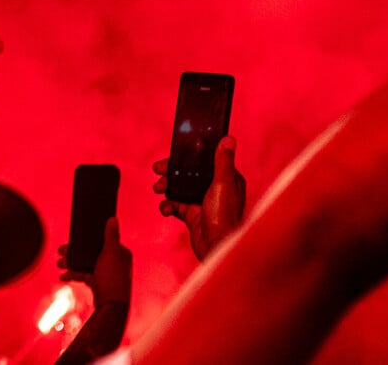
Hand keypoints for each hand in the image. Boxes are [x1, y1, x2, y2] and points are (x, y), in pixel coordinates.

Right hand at [57, 217, 132, 305]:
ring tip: (60, 265)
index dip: (87, 240)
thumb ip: (111, 237)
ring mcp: (106, 273)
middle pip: (91, 252)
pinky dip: (74, 275)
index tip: (74, 239)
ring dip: (72, 264)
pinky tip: (63, 276)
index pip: (102, 241)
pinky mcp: (98, 283)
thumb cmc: (112, 280)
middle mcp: (115, 262)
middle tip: (61, 252)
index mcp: (121, 254)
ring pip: (86, 263)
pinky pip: (84, 275)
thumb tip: (113, 219)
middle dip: (75, 253)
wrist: (109, 307)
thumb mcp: (110, 255)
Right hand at [152, 135, 247, 261]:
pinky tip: (166, 209)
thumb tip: (229, 138)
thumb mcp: (223, 184)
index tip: (173, 154)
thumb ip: (223, 161)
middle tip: (158, 171)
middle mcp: (215, 189)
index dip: (188, 156)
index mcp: (226, 179)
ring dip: (167, 188)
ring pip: (179, 188)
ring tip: (159, 190)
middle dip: (172, 172)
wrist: (217, 248)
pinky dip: (168, 206)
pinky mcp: (193, 215)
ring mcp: (203, 202)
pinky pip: (176, 206)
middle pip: (189, 174)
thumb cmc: (224, 218)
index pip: (205, 161)